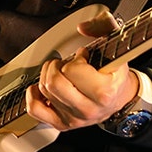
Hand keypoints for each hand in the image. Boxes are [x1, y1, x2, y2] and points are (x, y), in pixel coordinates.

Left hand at [25, 11, 137, 130]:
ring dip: (48, 75)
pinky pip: (35, 110)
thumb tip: (83, 26)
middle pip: (54, 82)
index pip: (73, 70)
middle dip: (56, 66)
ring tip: (59, 72)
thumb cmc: (115, 75)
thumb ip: (104, 27)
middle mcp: (88, 108)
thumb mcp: (117, 48)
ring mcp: (74, 119)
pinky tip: (42, 87)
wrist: (119, 99)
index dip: (77, 58)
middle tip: (65, 63)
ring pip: (44, 91)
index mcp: (103, 92)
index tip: (83, 57)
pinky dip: (33, 95)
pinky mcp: (62, 124)